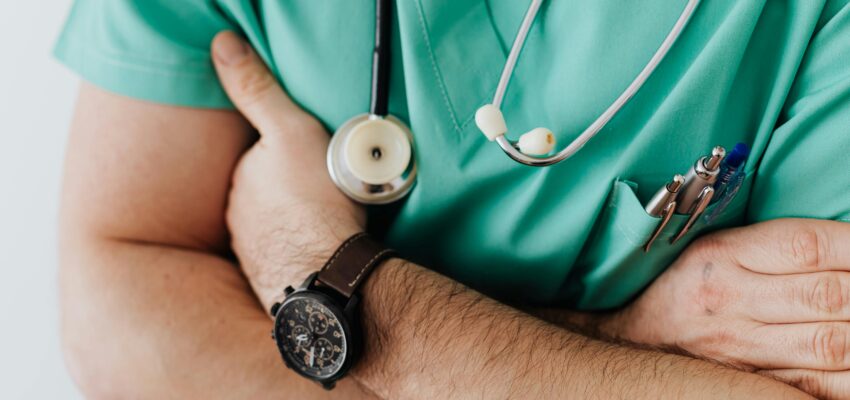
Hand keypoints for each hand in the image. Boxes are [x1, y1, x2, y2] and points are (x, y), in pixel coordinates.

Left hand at [211, 31, 364, 309]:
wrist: (327, 274)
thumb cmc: (315, 200)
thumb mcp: (290, 131)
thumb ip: (256, 89)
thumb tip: (222, 45)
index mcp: (240, 178)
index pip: (259, 158)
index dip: (288, 154)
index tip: (314, 159)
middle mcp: (237, 215)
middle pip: (264, 192)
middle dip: (288, 189)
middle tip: (325, 189)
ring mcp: (252, 250)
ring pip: (273, 225)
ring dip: (293, 221)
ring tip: (327, 221)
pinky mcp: (270, 279)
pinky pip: (285, 255)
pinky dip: (299, 250)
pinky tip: (320, 250)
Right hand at [594, 218, 849, 398]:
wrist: (631, 340)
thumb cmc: (684, 286)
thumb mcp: (716, 248)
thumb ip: (777, 246)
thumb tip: (848, 247)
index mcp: (723, 255)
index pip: (806, 245)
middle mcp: (731, 300)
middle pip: (828, 295)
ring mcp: (743, 348)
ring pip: (832, 344)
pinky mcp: (752, 382)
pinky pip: (819, 385)